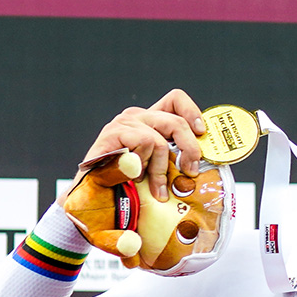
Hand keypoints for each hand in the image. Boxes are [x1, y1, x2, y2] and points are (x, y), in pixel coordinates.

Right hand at [81, 90, 204, 201]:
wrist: (95, 195)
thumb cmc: (128, 182)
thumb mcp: (158, 166)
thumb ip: (174, 158)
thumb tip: (199, 165)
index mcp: (150, 121)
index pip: (175, 100)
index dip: (192, 112)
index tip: (202, 132)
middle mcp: (137, 116)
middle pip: (176, 121)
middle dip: (189, 150)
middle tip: (190, 172)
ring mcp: (124, 123)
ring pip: (160, 141)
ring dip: (161, 169)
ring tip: (155, 187)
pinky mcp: (113, 133)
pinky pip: (143, 144)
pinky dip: (143, 165)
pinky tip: (135, 176)